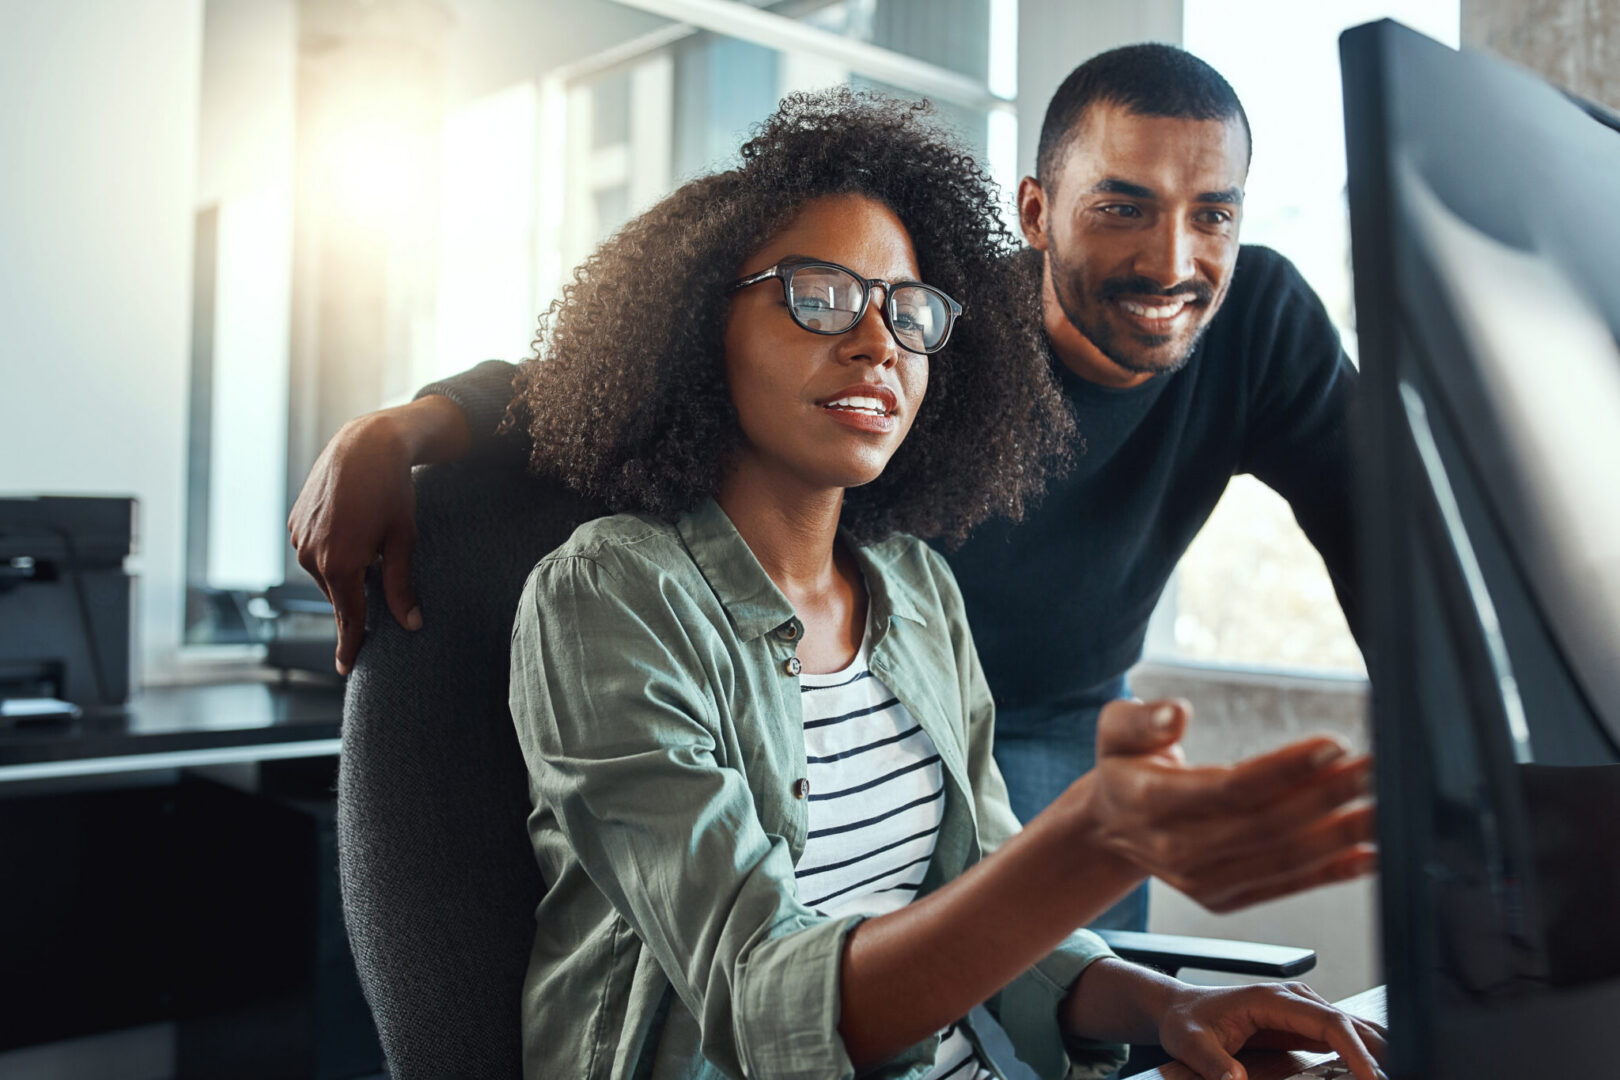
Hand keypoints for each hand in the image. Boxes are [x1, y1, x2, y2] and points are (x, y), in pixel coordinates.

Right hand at [288, 398, 467, 673]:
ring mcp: (299, 539)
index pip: (348, 617)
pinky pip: (314, 552)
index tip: (347, 668)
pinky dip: (331, 552)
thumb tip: (411, 624)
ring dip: (344, 570)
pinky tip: (350, 528)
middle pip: (339, 595)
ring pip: (325, 574)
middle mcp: (312, 556)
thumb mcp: (403, 541)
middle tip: (379, 571)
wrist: (365, 445)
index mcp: (341, 565)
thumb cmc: (392, 491)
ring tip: (367, 540)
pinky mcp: (295, 524)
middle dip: (357, 593)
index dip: (351, 644)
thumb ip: (402, 586)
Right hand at [1078, 698, 1375, 911]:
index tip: (1334, 746)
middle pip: (1266, 826)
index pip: (1229, 789)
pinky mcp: (1224, 899)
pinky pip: (1285, 886)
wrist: (1112, 828)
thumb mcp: (1115, 729)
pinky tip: (1369, 855)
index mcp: (1148, 803)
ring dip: (1341, 836)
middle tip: (1376, 769)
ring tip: (1385, 808)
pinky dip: (1331, 872)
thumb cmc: (1124, 766)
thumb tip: (1177, 713)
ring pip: (1283, 860)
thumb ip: (1142, 719)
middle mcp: (1176, 849)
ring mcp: (1201, 881)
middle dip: (1328, 798)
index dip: (1285, 770)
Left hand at [1157, 981, 1387, 1079]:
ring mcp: (1301, 1008)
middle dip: (1379, 1052)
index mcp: (1271, 999)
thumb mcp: (1191, 1043)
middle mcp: (1293, 998)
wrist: (1180, 1008)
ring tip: (1401, 1072)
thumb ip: (1213, 1063)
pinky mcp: (1303, 1022)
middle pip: (1349, 1022)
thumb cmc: (1186, 1022)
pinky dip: (1364, 1051)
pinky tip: (1380, 1069)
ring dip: (1378, 1050)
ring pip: (1352, 1026)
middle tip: (1403, 1076)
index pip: (1327, 1021)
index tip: (1373, 1076)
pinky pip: (1342, 1035)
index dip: (1355, 1048)